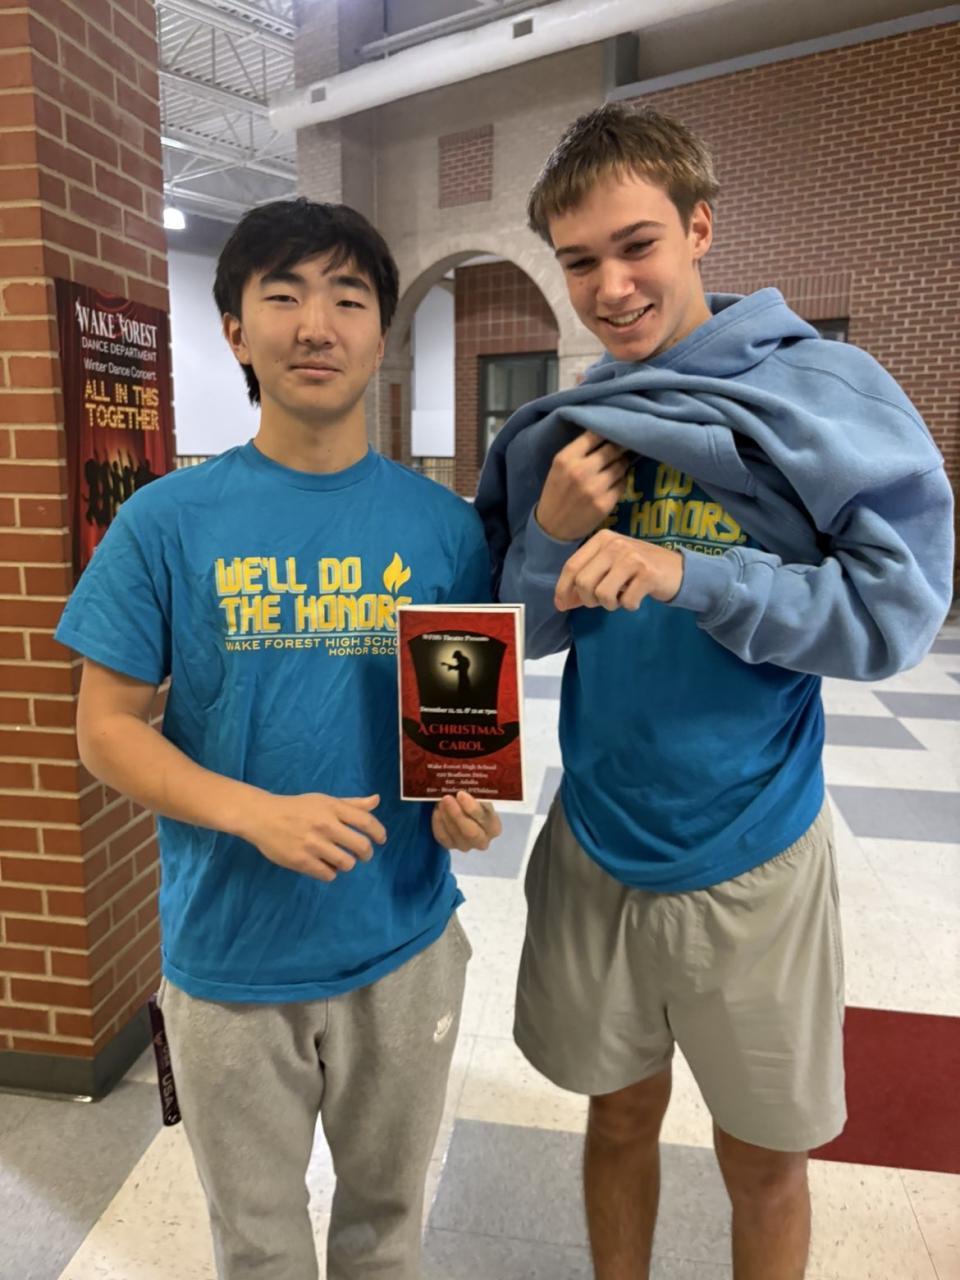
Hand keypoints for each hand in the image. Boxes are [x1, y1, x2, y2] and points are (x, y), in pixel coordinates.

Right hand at [243, 792, 386, 881]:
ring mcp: (313, 844)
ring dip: (347, 864)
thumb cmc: (297, 808)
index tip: (381, 839)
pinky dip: (330, 872)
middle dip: (366, 853)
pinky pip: (328, 874)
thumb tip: (377, 800)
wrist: (263, 817)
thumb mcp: (324, 800)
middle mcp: (325, 825)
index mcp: (332, 808)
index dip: (378, 832)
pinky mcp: (302, 861)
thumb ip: (351, 804)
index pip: (366, 822)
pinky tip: (325, 865)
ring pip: (346, 863)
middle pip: (361, 846)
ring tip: (340, 859)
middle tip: (363, 855)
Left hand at [432, 791, 502, 852]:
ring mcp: (466, 845)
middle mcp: (482, 840)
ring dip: (446, 816)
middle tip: (447, 798)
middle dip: (458, 814)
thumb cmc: (474, 798)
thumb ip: (478, 792)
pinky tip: (437, 811)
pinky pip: (442, 837)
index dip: (472, 808)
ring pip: (455, 834)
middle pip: (471, 832)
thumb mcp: (479, 794)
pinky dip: (439, 823)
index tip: (461, 794)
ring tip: (441, 801)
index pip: (485, 819)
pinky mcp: (450, 845)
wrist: (460, 806)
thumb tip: (470, 782)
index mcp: (494, 827)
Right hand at [536, 430, 632, 540]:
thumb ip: (579, 451)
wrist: (552, 527)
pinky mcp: (605, 503)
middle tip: (621, 448)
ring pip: (621, 466)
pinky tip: (612, 484)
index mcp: (566, 459)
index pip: (594, 434)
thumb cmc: (556, 493)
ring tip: (615, 468)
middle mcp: (581, 471)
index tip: (612, 432)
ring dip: (621, 465)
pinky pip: (622, 484)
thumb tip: (608, 434)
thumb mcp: (559, 468)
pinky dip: (620, 482)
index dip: (606, 431)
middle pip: (612, 449)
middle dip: (619, 447)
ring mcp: (595, 488)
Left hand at [554, 529, 683, 612]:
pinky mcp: (647, 573)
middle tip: (602, 602)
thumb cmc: (638, 569)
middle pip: (583, 582)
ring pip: (602, 594)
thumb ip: (586, 579)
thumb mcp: (609, 566)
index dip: (563, 589)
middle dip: (588, 600)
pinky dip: (629, 606)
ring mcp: (632, 557)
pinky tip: (637, 598)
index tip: (561, 605)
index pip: (571, 566)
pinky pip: (626, 602)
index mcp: (602, 538)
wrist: (678, 569)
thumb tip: (561, 602)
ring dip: (610, 605)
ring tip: (621, 598)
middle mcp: (615, 544)